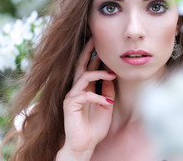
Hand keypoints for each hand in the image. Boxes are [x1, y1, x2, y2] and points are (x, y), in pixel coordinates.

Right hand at [57, 38, 115, 159]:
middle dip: (87, 51)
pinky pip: (85, 95)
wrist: (84, 144)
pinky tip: (108, 104)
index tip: (100, 42)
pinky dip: (98, 98)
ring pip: (83, 75)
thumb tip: (111, 75)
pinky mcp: (70, 104)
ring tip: (112, 74)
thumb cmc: (94, 125)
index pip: (88, 67)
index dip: (93, 55)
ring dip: (99, 73)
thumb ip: (107, 90)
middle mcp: (77, 87)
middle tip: (93, 39)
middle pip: (81, 64)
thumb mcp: (106, 105)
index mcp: (85, 87)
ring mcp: (72, 95)